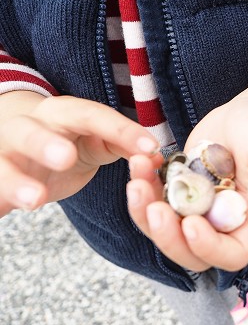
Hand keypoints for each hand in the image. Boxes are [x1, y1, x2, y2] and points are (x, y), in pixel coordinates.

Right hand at [0, 93, 159, 214]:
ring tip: (35, 200)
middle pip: (30, 132)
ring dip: (16, 182)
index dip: (120, 130)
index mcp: (61, 113)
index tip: (149, 147)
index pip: (91, 115)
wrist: (12, 144)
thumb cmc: (64, 142)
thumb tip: (156, 158)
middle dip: (46, 143)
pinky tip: (5, 210)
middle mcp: (25, 127)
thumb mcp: (93, 140)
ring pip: (1, 165)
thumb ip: (121, 146)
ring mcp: (1, 153)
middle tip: (65, 157)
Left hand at [127, 70, 247, 271]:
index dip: (209, 247)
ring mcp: (198, 213)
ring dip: (146, 214)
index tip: (191, 223)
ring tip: (137, 182)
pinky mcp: (179, 197)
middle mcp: (223, 225)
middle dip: (168, 237)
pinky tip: (140, 165)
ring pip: (166, 232)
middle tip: (154, 208)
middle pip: (192, 253)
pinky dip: (142, 192)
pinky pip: (153, 205)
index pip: (232, 254)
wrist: (244, 116)